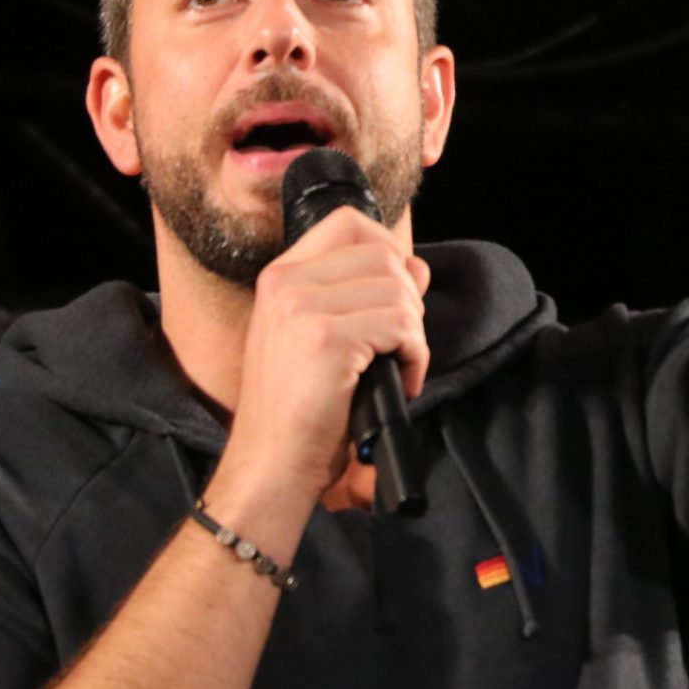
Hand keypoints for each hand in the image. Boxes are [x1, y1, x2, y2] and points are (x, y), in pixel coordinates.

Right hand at [225, 206, 429, 497]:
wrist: (271, 464)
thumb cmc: (299, 411)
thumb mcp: (324, 339)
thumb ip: (365, 295)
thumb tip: (417, 265)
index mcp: (281, 277)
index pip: (349, 223)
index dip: (387, 250)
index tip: (394, 296)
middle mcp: (286, 283)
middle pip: (384, 255)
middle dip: (408, 301)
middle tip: (397, 347)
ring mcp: (302, 308)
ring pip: (399, 290)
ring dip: (413, 334)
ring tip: (396, 369)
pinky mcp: (326, 340)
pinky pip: (401, 326)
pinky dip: (415, 357)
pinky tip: (399, 383)